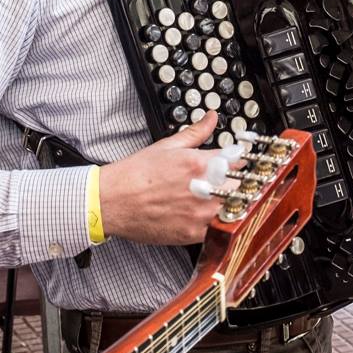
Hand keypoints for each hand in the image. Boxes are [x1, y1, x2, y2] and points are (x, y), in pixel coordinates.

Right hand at [97, 109, 227, 244]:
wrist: (112, 202)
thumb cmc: (135, 175)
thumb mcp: (166, 146)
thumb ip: (196, 133)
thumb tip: (212, 118)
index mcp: (199, 163)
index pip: (238, 160)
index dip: (238, 161)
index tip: (235, 162)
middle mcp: (203, 189)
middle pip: (240, 186)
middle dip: (236, 183)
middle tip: (224, 182)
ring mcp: (199, 214)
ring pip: (233, 209)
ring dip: (229, 204)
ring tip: (212, 199)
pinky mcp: (193, 234)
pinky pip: (218, 229)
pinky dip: (217, 222)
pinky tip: (204, 216)